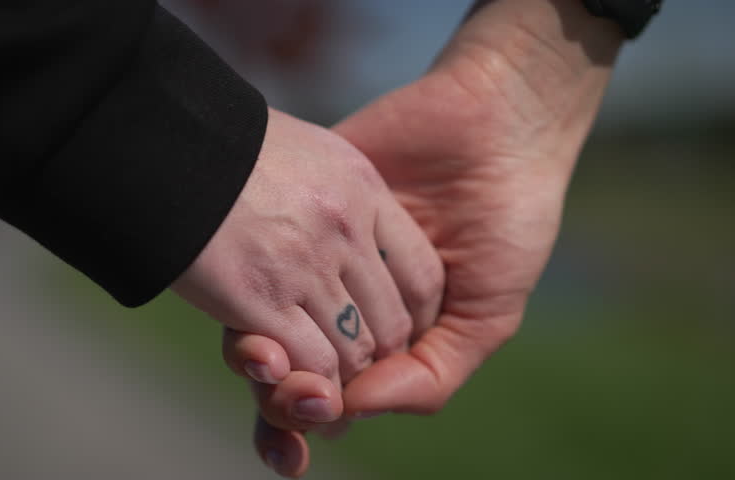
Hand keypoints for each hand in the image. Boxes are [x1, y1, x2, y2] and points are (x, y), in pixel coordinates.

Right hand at [173, 108, 442, 424]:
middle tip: (356, 373)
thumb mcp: (301, 148)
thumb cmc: (223, 143)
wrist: (163, 138)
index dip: (413, 314)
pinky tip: (294, 378)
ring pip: (353, 351)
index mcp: (362, 188)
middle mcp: (346, 229)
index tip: (387, 327)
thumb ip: (331, 187)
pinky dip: (308, 381)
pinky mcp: (260, 297)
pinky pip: (310, 361)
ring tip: (326, 385)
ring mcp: (306, 265)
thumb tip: (339, 216)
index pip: (422, 274)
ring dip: (341, 378)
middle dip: (377, 358)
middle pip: (392, 322)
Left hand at [223, 0, 624, 475]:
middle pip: (286, 363)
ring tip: (266, 357)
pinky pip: (260, 253)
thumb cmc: (506, 225)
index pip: (329, 392)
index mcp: (380, 335)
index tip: (303, 429)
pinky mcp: (299, 210)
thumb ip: (429, 374)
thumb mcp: (486, 315)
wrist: (494, 123)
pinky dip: (253, 284)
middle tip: (286, 394)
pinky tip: (260, 303)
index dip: (308, 417)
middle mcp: (339, 299)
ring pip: (260, 315)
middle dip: (275, 394)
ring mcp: (314, 255)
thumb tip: (352, 409)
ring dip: (255, 349)